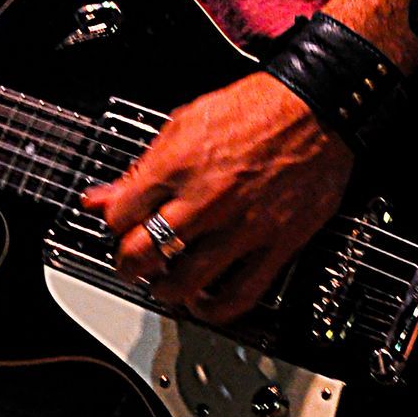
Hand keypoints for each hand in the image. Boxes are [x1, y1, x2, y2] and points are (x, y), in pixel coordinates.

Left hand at [82, 70, 352, 323]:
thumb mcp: (184, 122)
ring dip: (164, 290)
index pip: (121, 215)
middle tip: (133, 264)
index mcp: (177, 165)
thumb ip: (142, 166)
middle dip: (129, 264)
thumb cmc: (257, 107)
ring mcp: (241, 226)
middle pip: (144, 253)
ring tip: (164, 284)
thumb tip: (102, 196)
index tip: (121, 227)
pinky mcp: (276, 244)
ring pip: (184, 281)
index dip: (114, 225)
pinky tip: (205, 303)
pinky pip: (240, 293)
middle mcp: (205, 199)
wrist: (316, 107)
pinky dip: (215, 308)